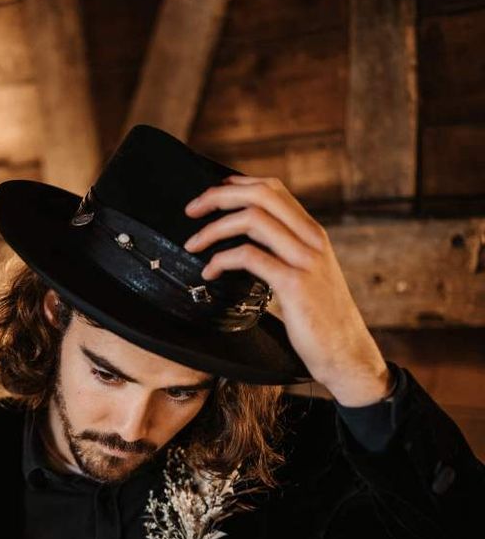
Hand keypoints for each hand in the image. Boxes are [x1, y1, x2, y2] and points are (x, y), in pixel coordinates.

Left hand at [182, 174, 393, 405]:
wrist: (346, 353)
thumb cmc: (320, 319)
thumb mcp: (307, 275)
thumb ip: (284, 253)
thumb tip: (247, 244)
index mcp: (312, 233)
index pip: (274, 189)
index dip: (238, 184)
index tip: (211, 193)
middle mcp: (312, 239)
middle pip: (261, 195)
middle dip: (219, 196)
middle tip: (191, 210)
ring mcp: (305, 260)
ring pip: (252, 219)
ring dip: (213, 229)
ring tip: (193, 245)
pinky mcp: (295, 284)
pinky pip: (249, 257)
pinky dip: (221, 260)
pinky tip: (209, 273)